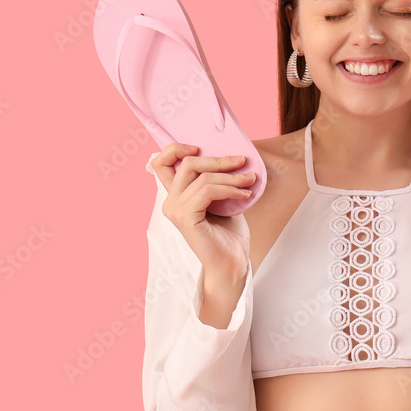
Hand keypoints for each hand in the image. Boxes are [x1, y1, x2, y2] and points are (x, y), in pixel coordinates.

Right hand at [149, 143, 254, 282]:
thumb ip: (216, 180)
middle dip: (219, 160)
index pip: (160, 163)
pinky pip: (209, 191)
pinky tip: (245, 194)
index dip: (175, 148)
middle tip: (242, 162)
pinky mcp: (186, 218)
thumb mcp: (222, 199)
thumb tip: (231, 155)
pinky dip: (230, 189)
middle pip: (188, 164)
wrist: (232, 262)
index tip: (200, 147)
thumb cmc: (229, 233)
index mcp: (175, 196)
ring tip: (250, 180)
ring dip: (232, 176)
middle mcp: (170, 202)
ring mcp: (175, 210)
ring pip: (203, 177)